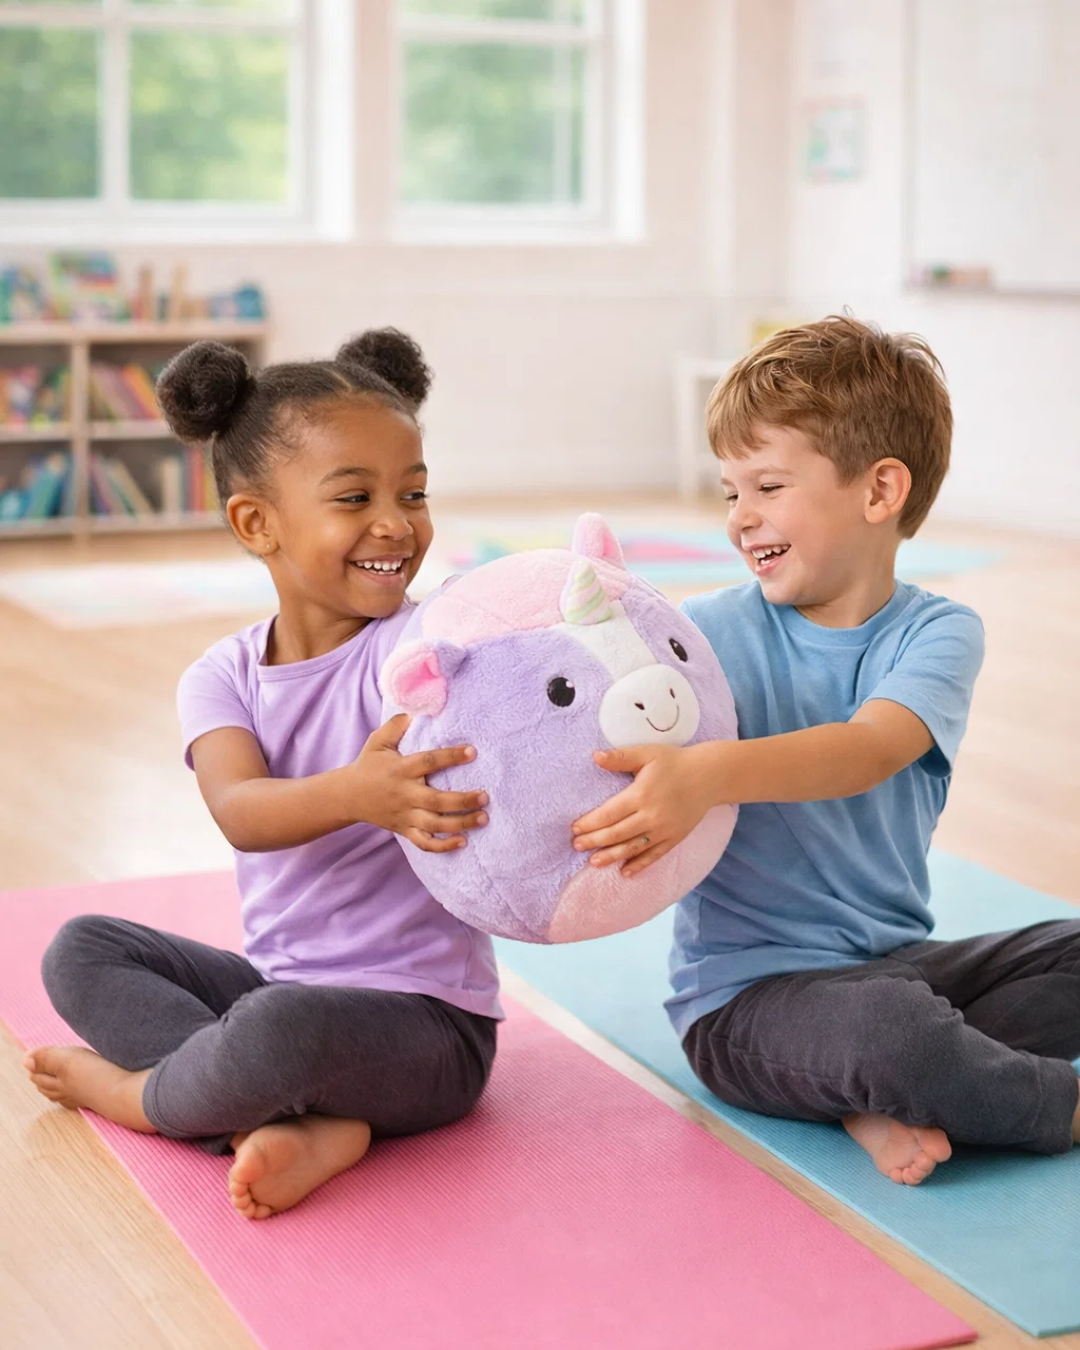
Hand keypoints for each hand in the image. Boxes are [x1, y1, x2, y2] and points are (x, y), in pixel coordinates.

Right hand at [348, 714, 487, 852]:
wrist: (347, 796)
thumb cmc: (368, 765)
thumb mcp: (377, 742)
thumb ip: (395, 726)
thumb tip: (413, 712)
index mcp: (401, 770)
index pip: (428, 761)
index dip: (451, 756)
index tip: (472, 751)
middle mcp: (405, 794)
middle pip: (436, 801)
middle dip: (462, 800)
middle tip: (485, 796)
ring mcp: (405, 815)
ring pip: (435, 825)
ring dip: (460, 824)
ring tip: (483, 818)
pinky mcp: (405, 830)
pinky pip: (425, 843)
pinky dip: (443, 846)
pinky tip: (463, 842)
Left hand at [571, 742, 716, 875]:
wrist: (709, 776)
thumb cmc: (675, 762)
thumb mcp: (647, 753)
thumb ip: (620, 757)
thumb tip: (595, 756)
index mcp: (642, 794)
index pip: (609, 813)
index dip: (590, 823)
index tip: (575, 829)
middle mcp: (652, 816)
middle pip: (617, 833)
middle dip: (595, 841)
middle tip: (576, 846)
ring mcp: (664, 830)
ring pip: (633, 847)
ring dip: (611, 856)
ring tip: (593, 862)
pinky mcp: (675, 838)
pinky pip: (654, 855)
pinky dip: (639, 865)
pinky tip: (625, 872)